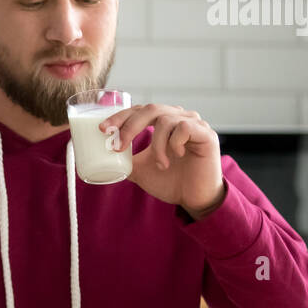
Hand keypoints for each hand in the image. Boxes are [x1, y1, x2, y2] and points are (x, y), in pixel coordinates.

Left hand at [101, 102, 225, 218]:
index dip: (120, 117)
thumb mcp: (140, 170)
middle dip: (129, 126)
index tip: (103, 130)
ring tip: (160, 164)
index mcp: (163, 122)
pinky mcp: (206, 133)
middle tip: (118, 147)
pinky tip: (176, 156)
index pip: (138, 110)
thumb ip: (125, 159)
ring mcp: (194, 123)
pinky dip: (174, 143)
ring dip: (156, 145)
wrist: (194, 199)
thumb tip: (101, 155)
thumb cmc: (170, 181)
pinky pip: (183, 128)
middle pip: (150, 109)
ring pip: (165, 120)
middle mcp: (178, 117)